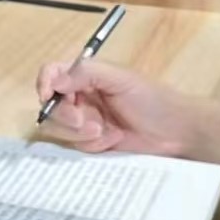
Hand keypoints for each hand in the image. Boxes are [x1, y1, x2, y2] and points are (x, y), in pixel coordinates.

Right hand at [35, 60, 200, 155]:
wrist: (175, 133)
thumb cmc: (152, 99)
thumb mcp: (121, 78)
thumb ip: (87, 73)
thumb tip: (55, 81)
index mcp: (85, 76)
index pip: (52, 74)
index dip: (44, 84)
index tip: (48, 96)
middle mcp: (80, 97)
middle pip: (50, 105)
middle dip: (65, 115)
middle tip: (86, 120)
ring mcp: (83, 122)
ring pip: (58, 128)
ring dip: (79, 132)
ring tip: (105, 132)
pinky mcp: (90, 143)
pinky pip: (74, 146)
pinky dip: (91, 145)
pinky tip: (112, 141)